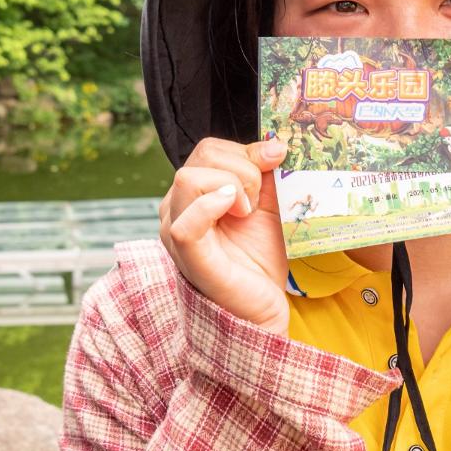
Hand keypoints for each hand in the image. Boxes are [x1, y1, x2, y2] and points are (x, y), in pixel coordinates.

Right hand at [159, 137, 290, 334]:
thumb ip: (267, 173)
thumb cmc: (258, 261)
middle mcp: (176, 209)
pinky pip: (187, 220)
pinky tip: (236, 212)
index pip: (208, 150)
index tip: (272, 168)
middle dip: (243, 169)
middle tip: (257, 202)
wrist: (261, 308)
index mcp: (192, 195)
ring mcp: (176, 232)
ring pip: (189, 179)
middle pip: (201, 157)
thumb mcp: (268, 207)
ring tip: (247, 214)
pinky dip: (213, 205)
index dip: (244, 153)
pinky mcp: (187, 255)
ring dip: (233, 186)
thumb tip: (274, 142)